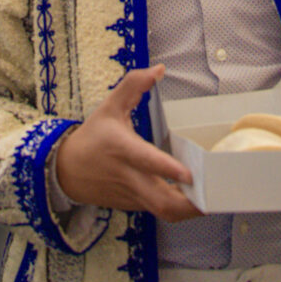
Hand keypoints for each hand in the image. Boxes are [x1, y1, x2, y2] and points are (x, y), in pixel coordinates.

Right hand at [56, 64, 201, 221]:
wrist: (66, 171)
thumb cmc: (93, 137)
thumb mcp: (110, 106)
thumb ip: (133, 85)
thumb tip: (159, 69)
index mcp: (123, 149)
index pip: (146, 161)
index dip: (167, 169)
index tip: (188, 173)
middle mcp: (128, 176)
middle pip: (161, 201)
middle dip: (189, 203)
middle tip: (214, 193)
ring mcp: (132, 195)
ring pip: (163, 212)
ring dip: (188, 209)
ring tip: (211, 198)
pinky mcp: (133, 206)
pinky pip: (158, 211)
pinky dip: (177, 208)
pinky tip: (193, 198)